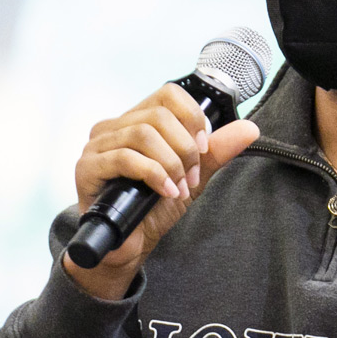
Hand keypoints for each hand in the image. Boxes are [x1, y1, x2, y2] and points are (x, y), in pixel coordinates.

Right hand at [62, 83, 259, 299]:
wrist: (132, 242)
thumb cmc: (155, 206)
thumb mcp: (193, 175)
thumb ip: (217, 151)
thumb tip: (250, 128)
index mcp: (137, 121)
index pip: (169, 94)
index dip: (193, 118)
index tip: (204, 148)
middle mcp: (113, 128)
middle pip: (159, 116)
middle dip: (185, 150)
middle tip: (190, 178)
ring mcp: (97, 146)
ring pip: (143, 134)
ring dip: (171, 164)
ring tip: (178, 188)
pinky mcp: (86, 168)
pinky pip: (124, 158)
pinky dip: (154, 175)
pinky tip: (165, 192)